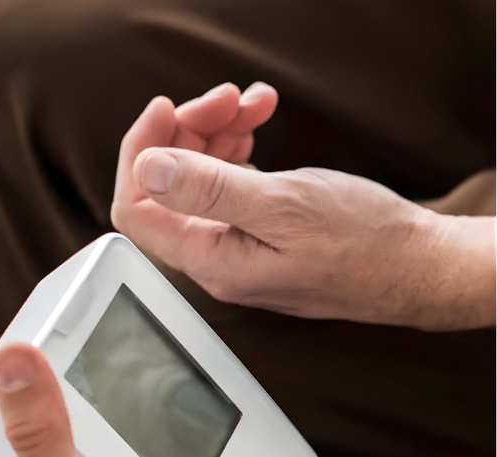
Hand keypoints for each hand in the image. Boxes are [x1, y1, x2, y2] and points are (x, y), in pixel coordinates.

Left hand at [111, 92, 495, 330]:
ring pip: (198, 178)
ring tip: (254, 105)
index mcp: (210, 259)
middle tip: (228, 97)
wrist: (414, 265)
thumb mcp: (283, 208)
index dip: (140, 153)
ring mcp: (234, 242)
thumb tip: (146, 168)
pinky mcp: (256, 229)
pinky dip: (236, 147)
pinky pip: (227, 182)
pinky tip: (256, 126)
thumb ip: (209, 190)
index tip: (165, 110)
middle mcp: (213, 256)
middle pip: (168, 185)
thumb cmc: (362, 245)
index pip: (136, 209)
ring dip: (216, 132)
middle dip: (188, 130)